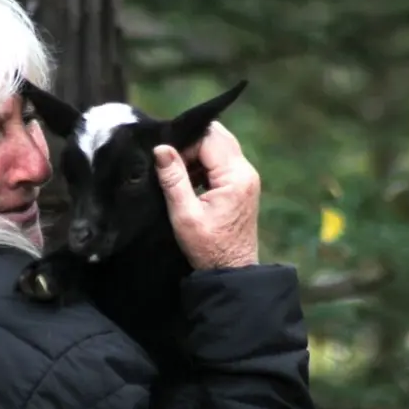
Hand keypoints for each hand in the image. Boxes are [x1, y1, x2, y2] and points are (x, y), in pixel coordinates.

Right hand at [153, 122, 259, 269]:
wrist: (231, 271)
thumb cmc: (208, 248)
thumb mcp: (185, 215)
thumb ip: (173, 179)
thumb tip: (161, 148)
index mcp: (236, 176)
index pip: (210, 138)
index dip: (185, 143)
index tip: (166, 161)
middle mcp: (246, 171)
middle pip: (218, 137)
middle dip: (191, 144)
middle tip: (170, 163)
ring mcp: (247, 178)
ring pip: (220, 147)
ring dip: (197, 155)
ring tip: (177, 174)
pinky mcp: (242, 185)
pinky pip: (222, 162)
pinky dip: (204, 165)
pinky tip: (189, 182)